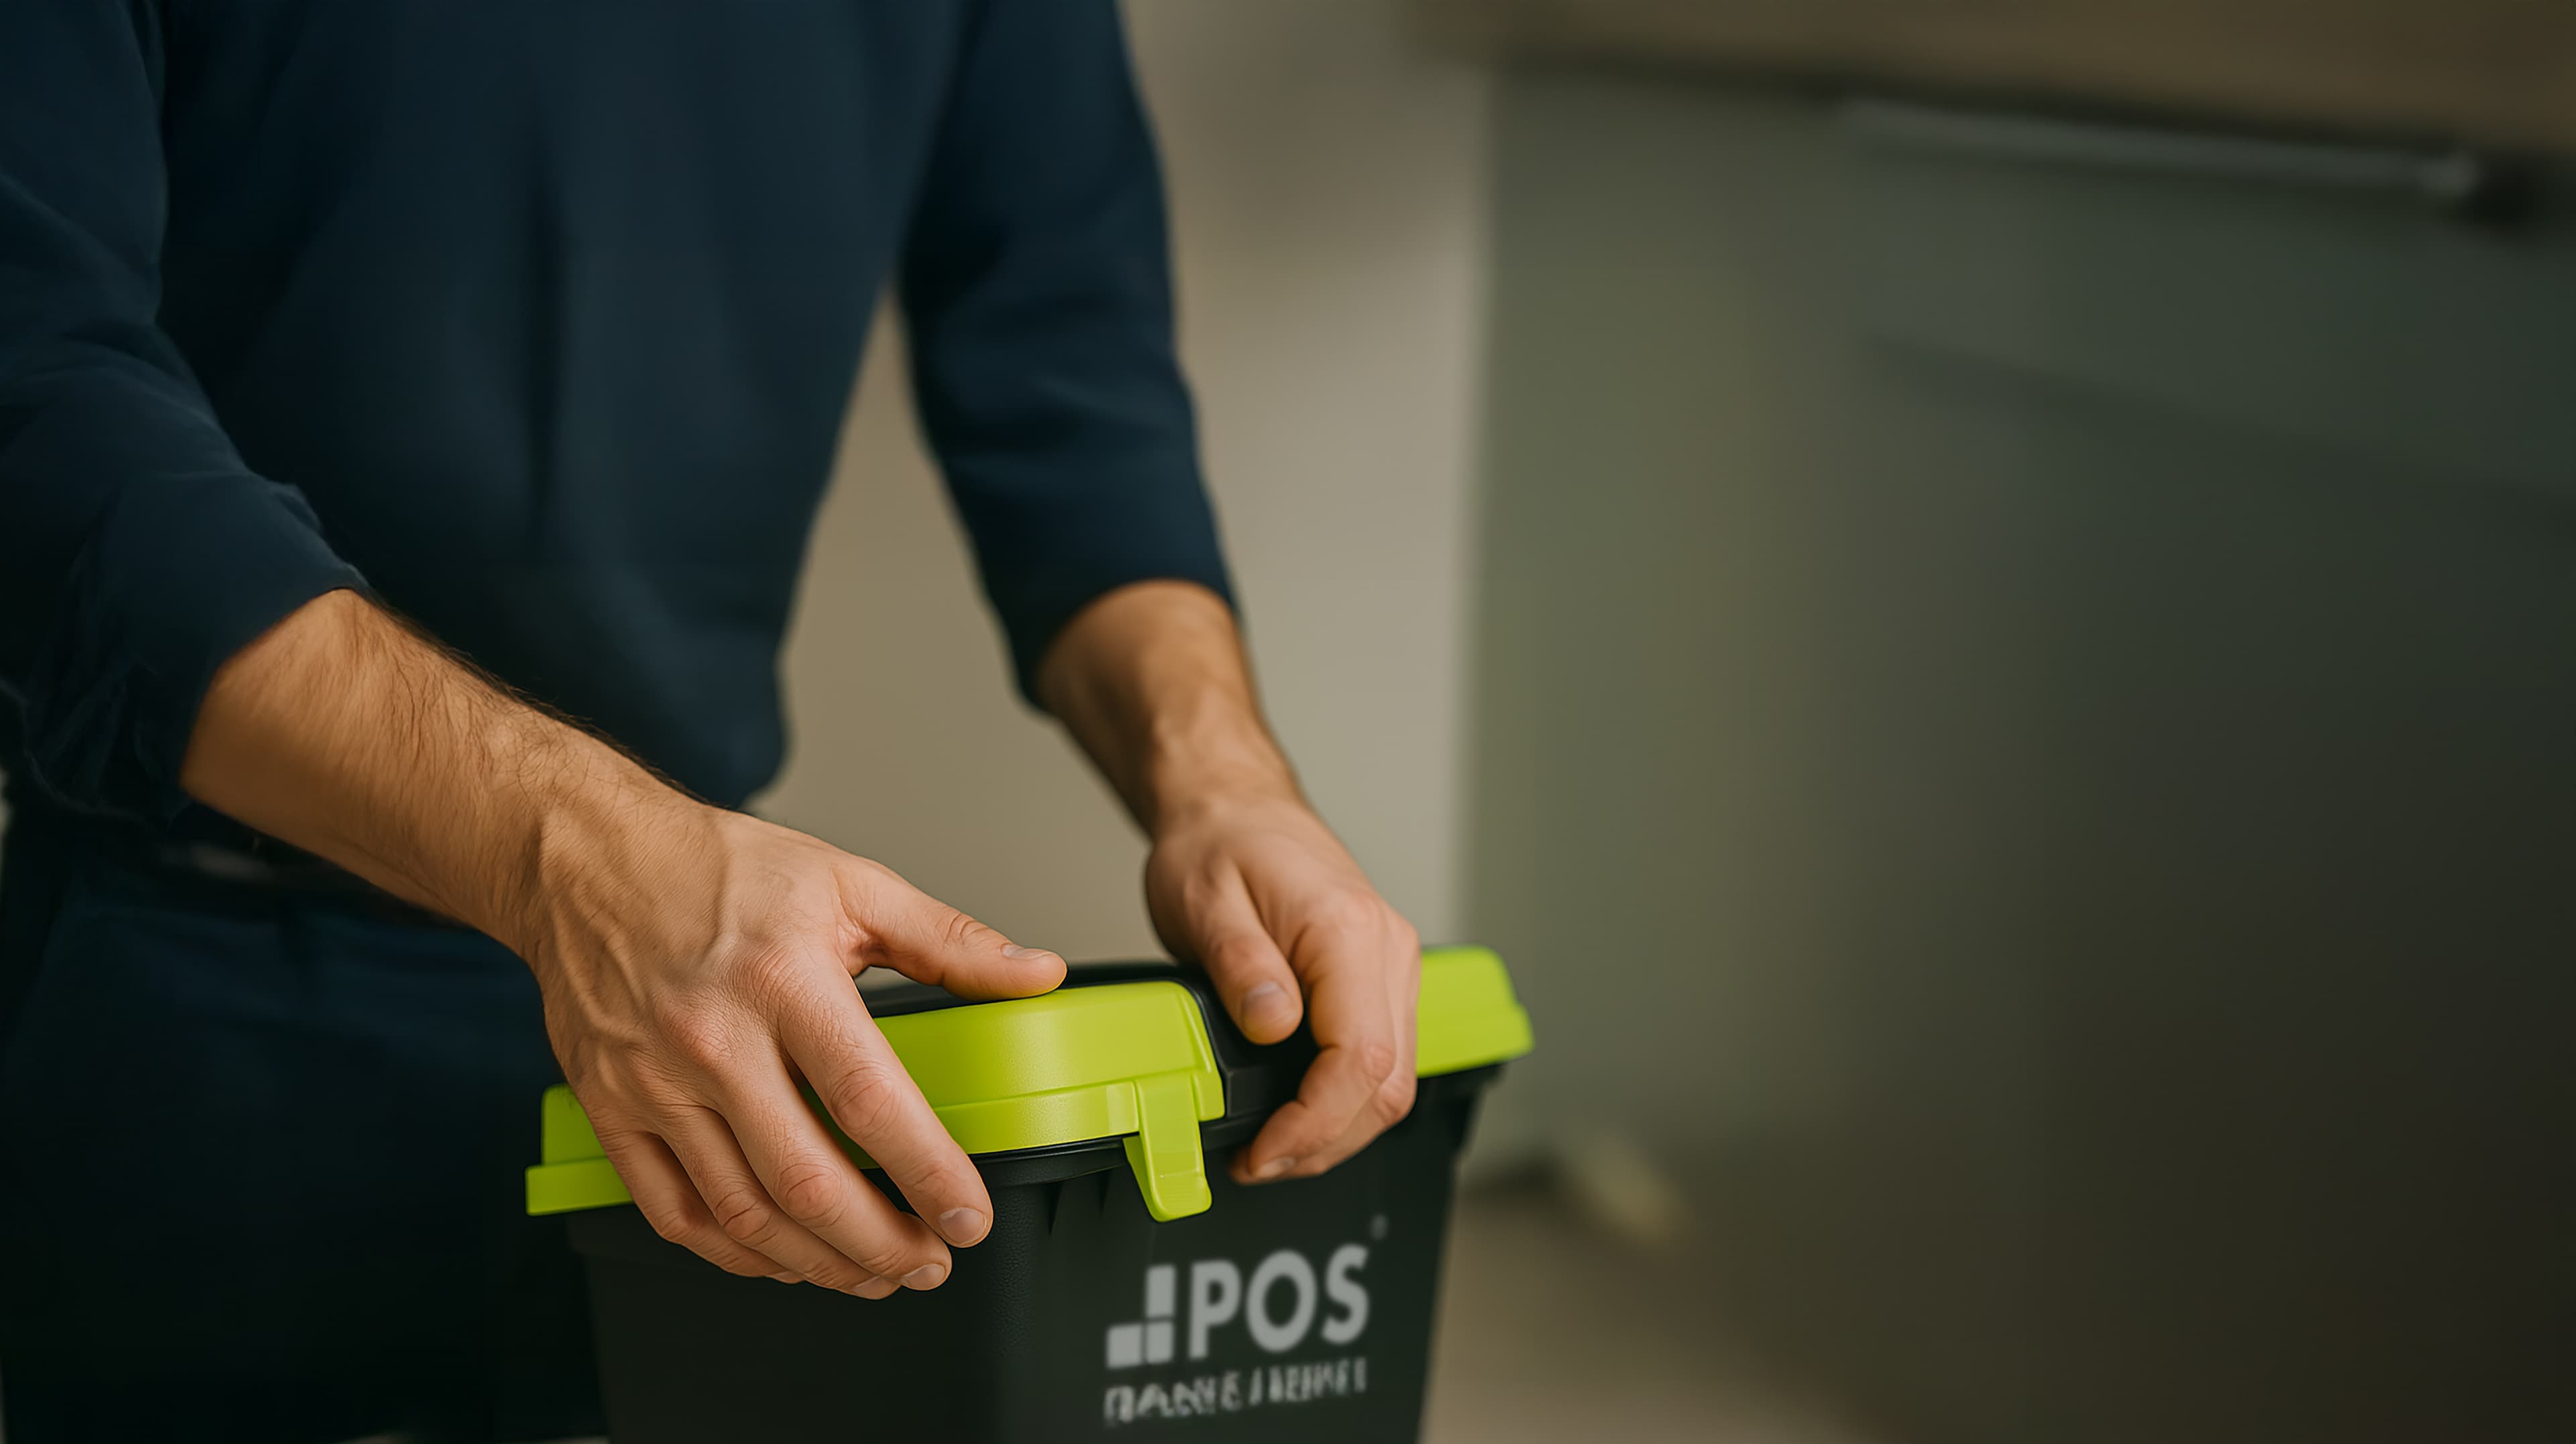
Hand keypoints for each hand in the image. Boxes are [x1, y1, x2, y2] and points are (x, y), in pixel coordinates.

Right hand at [513, 789, 1064, 1294]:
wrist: (584, 860)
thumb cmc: (717, 869)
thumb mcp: (849, 882)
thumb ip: (950, 939)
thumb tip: (1036, 973)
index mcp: (782, 979)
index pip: (868, 1100)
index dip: (927, 1173)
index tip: (969, 1216)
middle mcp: (712, 1039)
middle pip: (805, 1180)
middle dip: (881, 1243)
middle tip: (931, 1262)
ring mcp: (654, 1084)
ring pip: (742, 1213)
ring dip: (819, 1263)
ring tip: (875, 1275)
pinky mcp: (613, 1112)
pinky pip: (676, 1213)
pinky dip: (737, 1254)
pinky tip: (786, 1259)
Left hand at [1146, 784, 1421, 1183]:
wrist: (1236, 806)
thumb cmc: (1218, 846)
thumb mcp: (1205, 903)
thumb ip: (1242, 967)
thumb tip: (1273, 1029)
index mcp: (1349, 931)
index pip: (1361, 1056)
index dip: (1315, 1123)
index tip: (1264, 1152)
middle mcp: (1388, 949)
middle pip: (1389, 1082)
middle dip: (1326, 1141)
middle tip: (1258, 1163)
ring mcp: (1393, 965)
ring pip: (1395, 1079)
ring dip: (1338, 1129)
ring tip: (1272, 1149)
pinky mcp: (1383, 978)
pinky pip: (1384, 1056)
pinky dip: (1346, 1100)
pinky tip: (1300, 1113)